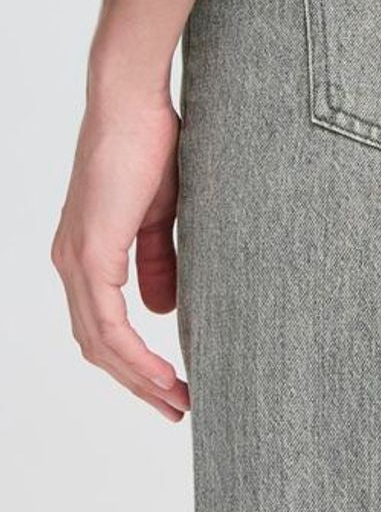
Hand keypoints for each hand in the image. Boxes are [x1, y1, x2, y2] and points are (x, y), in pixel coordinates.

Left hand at [51, 87, 189, 419]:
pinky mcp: (91, 253)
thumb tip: (162, 308)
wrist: (133, 103)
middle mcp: (71, 263)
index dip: (134, 363)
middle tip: (178, 407)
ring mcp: (76, 260)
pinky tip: (161, 372)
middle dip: (138, 384)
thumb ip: (158, 262)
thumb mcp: (160, 216)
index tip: (171, 385)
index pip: (102, 327)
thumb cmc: (149, 144)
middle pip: (97, 346)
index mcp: (86, 254)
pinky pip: (108, 322)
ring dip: (138, 378)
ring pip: (100, 343)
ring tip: (177, 399)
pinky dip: (134, 355)